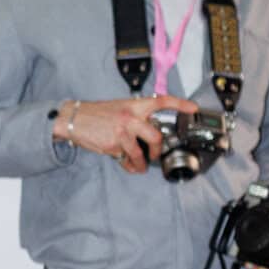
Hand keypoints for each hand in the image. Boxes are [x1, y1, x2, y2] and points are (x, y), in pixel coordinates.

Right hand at [58, 96, 195, 175]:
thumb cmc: (97, 114)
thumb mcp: (120, 108)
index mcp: (134, 106)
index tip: (193, 108)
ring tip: (141, 167)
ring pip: (140, 153)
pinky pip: (125, 159)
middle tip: (155, 155)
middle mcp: (130, 118)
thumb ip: (136, 116)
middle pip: (155, 137)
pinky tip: (128, 165)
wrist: (75, 119)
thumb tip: (149, 130)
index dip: (180, 104)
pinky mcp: (112, 146)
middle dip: (158, 150)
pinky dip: (128, 165)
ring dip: (142, 164)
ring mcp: (122, 133)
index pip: (161, 101)